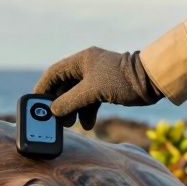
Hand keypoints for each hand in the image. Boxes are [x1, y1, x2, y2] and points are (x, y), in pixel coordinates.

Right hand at [33, 47, 162, 129]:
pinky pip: (89, 101)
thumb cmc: (122, 80)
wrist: (151, 82)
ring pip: (76, 95)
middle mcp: (87, 67)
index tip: (35, 103)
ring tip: (69, 125)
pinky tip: (87, 125)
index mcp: (82, 60)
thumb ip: (70, 101)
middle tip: (53, 119)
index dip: (43, 88)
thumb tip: (53, 111)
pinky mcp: (105, 89)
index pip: (54, 73)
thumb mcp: (91, 92)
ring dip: (72, 111)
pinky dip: (86, 112)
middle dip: (58, 104)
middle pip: (64, 86)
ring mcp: (96, 78)